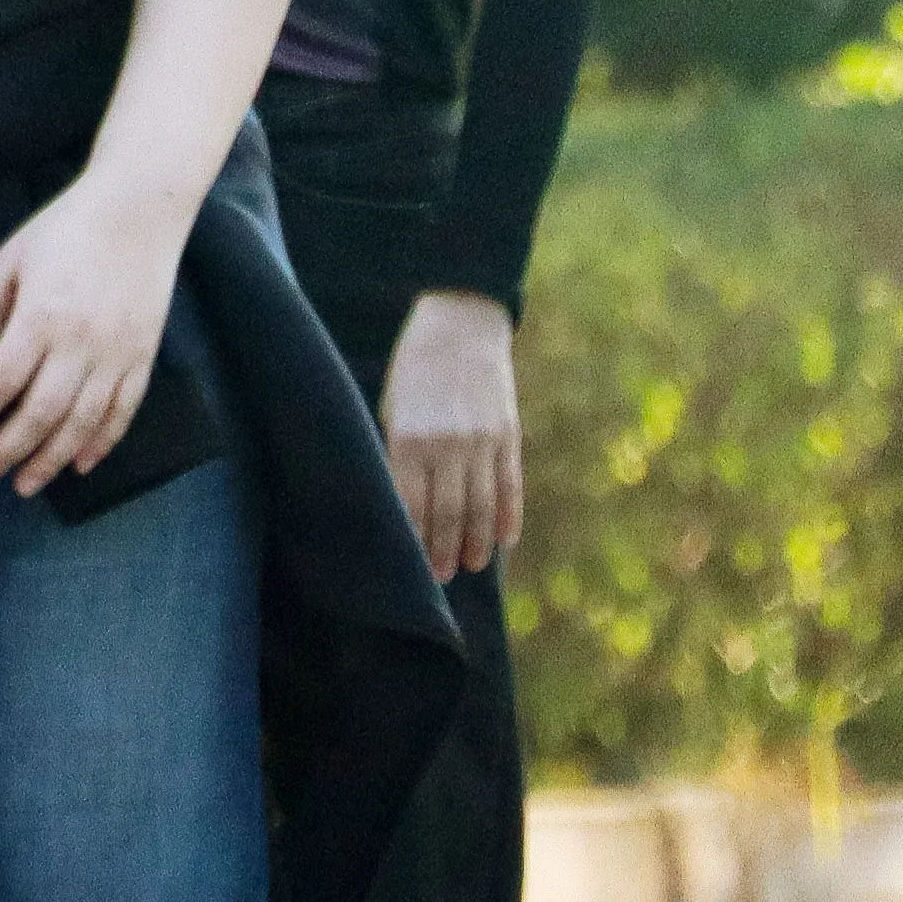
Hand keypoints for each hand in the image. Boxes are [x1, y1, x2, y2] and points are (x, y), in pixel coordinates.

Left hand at [0, 172, 189, 497]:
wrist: (141, 208)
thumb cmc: (66, 229)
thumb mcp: (8, 262)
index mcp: (42, 316)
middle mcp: (82, 343)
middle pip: (39, 415)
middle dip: (4, 454)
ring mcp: (119, 353)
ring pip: (82, 423)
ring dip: (49, 460)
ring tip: (22, 485)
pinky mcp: (144, 356)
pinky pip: (123, 411)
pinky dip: (101, 442)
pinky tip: (79, 463)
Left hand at [381, 292, 524, 577]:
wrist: (461, 324)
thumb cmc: (413, 368)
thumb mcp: (391, 406)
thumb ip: (396, 452)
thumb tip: (399, 503)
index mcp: (409, 438)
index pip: (412, 505)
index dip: (414, 539)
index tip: (412, 567)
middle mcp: (448, 444)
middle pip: (448, 513)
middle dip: (443, 549)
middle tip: (440, 576)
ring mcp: (483, 441)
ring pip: (481, 506)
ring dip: (476, 541)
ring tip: (471, 567)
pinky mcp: (509, 435)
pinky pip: (511, 485)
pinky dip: (509, 516)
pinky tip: (505, 540)